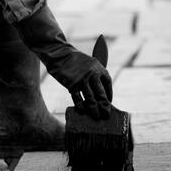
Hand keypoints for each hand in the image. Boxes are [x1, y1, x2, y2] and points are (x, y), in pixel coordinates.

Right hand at [15, 3, 112, 119]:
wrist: (60, 54)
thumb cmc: (76, 60)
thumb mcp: (90, 63)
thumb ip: (96, 74)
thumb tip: (100, 90)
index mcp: (99, 67)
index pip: (108, 83)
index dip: (109, 94)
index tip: (108, 102)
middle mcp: (93, 74)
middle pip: (101, 93)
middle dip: (104, 105)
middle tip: (106, 114)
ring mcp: (82, 80)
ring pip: (91, 98)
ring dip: (94, 109)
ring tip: (96, 116)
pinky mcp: (72, 84)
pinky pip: (78, 98)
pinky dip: (81, 105)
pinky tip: (82, 110)